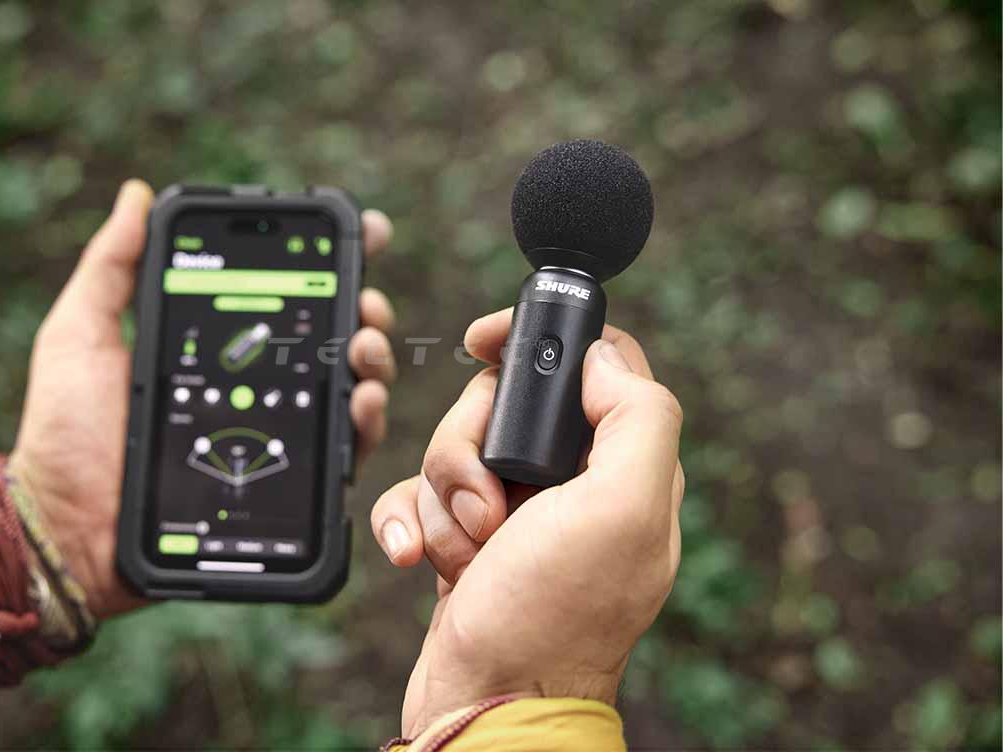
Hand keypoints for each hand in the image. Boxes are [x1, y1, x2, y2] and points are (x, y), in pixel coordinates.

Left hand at [12, 181, 396, 617]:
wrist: (66, 526)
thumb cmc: (66, 429)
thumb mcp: (82, 333)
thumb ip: (113, 266)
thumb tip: (137, 193)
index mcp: (217, 344)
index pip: (286, 294)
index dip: (333, 262)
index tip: (365, 230)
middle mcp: (255, 384)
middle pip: (331, 337)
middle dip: (365, 307)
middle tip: (367, 299)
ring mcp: (274, 434)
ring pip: (348, 388)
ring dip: (371, 358)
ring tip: (364, 345)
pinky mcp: (285, 483)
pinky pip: (342, 452)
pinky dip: (364, 423)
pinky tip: (359, 400)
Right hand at [371, 309, 684, 736]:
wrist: (485, 704)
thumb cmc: (552, 618)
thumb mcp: (620, 509)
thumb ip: (636, 417)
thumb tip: (602, 357)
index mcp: (621, 466)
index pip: (592, 363)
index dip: (537, 341)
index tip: (485, 342)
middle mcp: (572, 484)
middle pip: (501, 402)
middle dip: (470, 447)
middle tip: (489, 506)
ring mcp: (516, 514)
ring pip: (452, 449)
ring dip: (443, 499)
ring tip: (469, 552)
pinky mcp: (466, 540)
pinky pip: (418, 498)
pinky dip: (410, 524)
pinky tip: (417, 560)